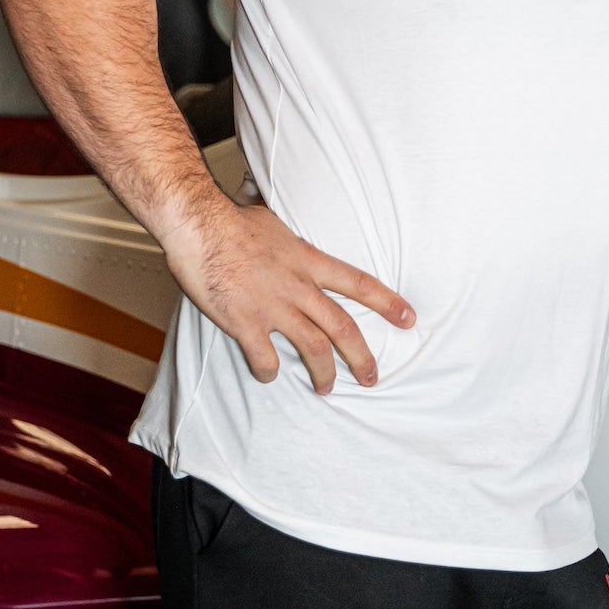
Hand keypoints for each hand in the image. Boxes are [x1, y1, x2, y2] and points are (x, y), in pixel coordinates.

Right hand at [162, 197, 414, 393]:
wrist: (199, 225)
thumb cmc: (231, 219)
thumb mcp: (274, 224)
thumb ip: (288, 242)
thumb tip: (286, 238)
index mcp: (308, 261)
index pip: (358, 283)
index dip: (387, 303)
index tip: (409, 319)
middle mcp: (298, 287)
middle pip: (343, 328)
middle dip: (362, 358)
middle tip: (372, 378)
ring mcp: (273, 307)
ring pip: (313, 349)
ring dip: (324, 374)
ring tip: (326, 388)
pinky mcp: (245, 324)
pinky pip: (265, 359)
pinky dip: (269, 373)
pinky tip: (268, 376)